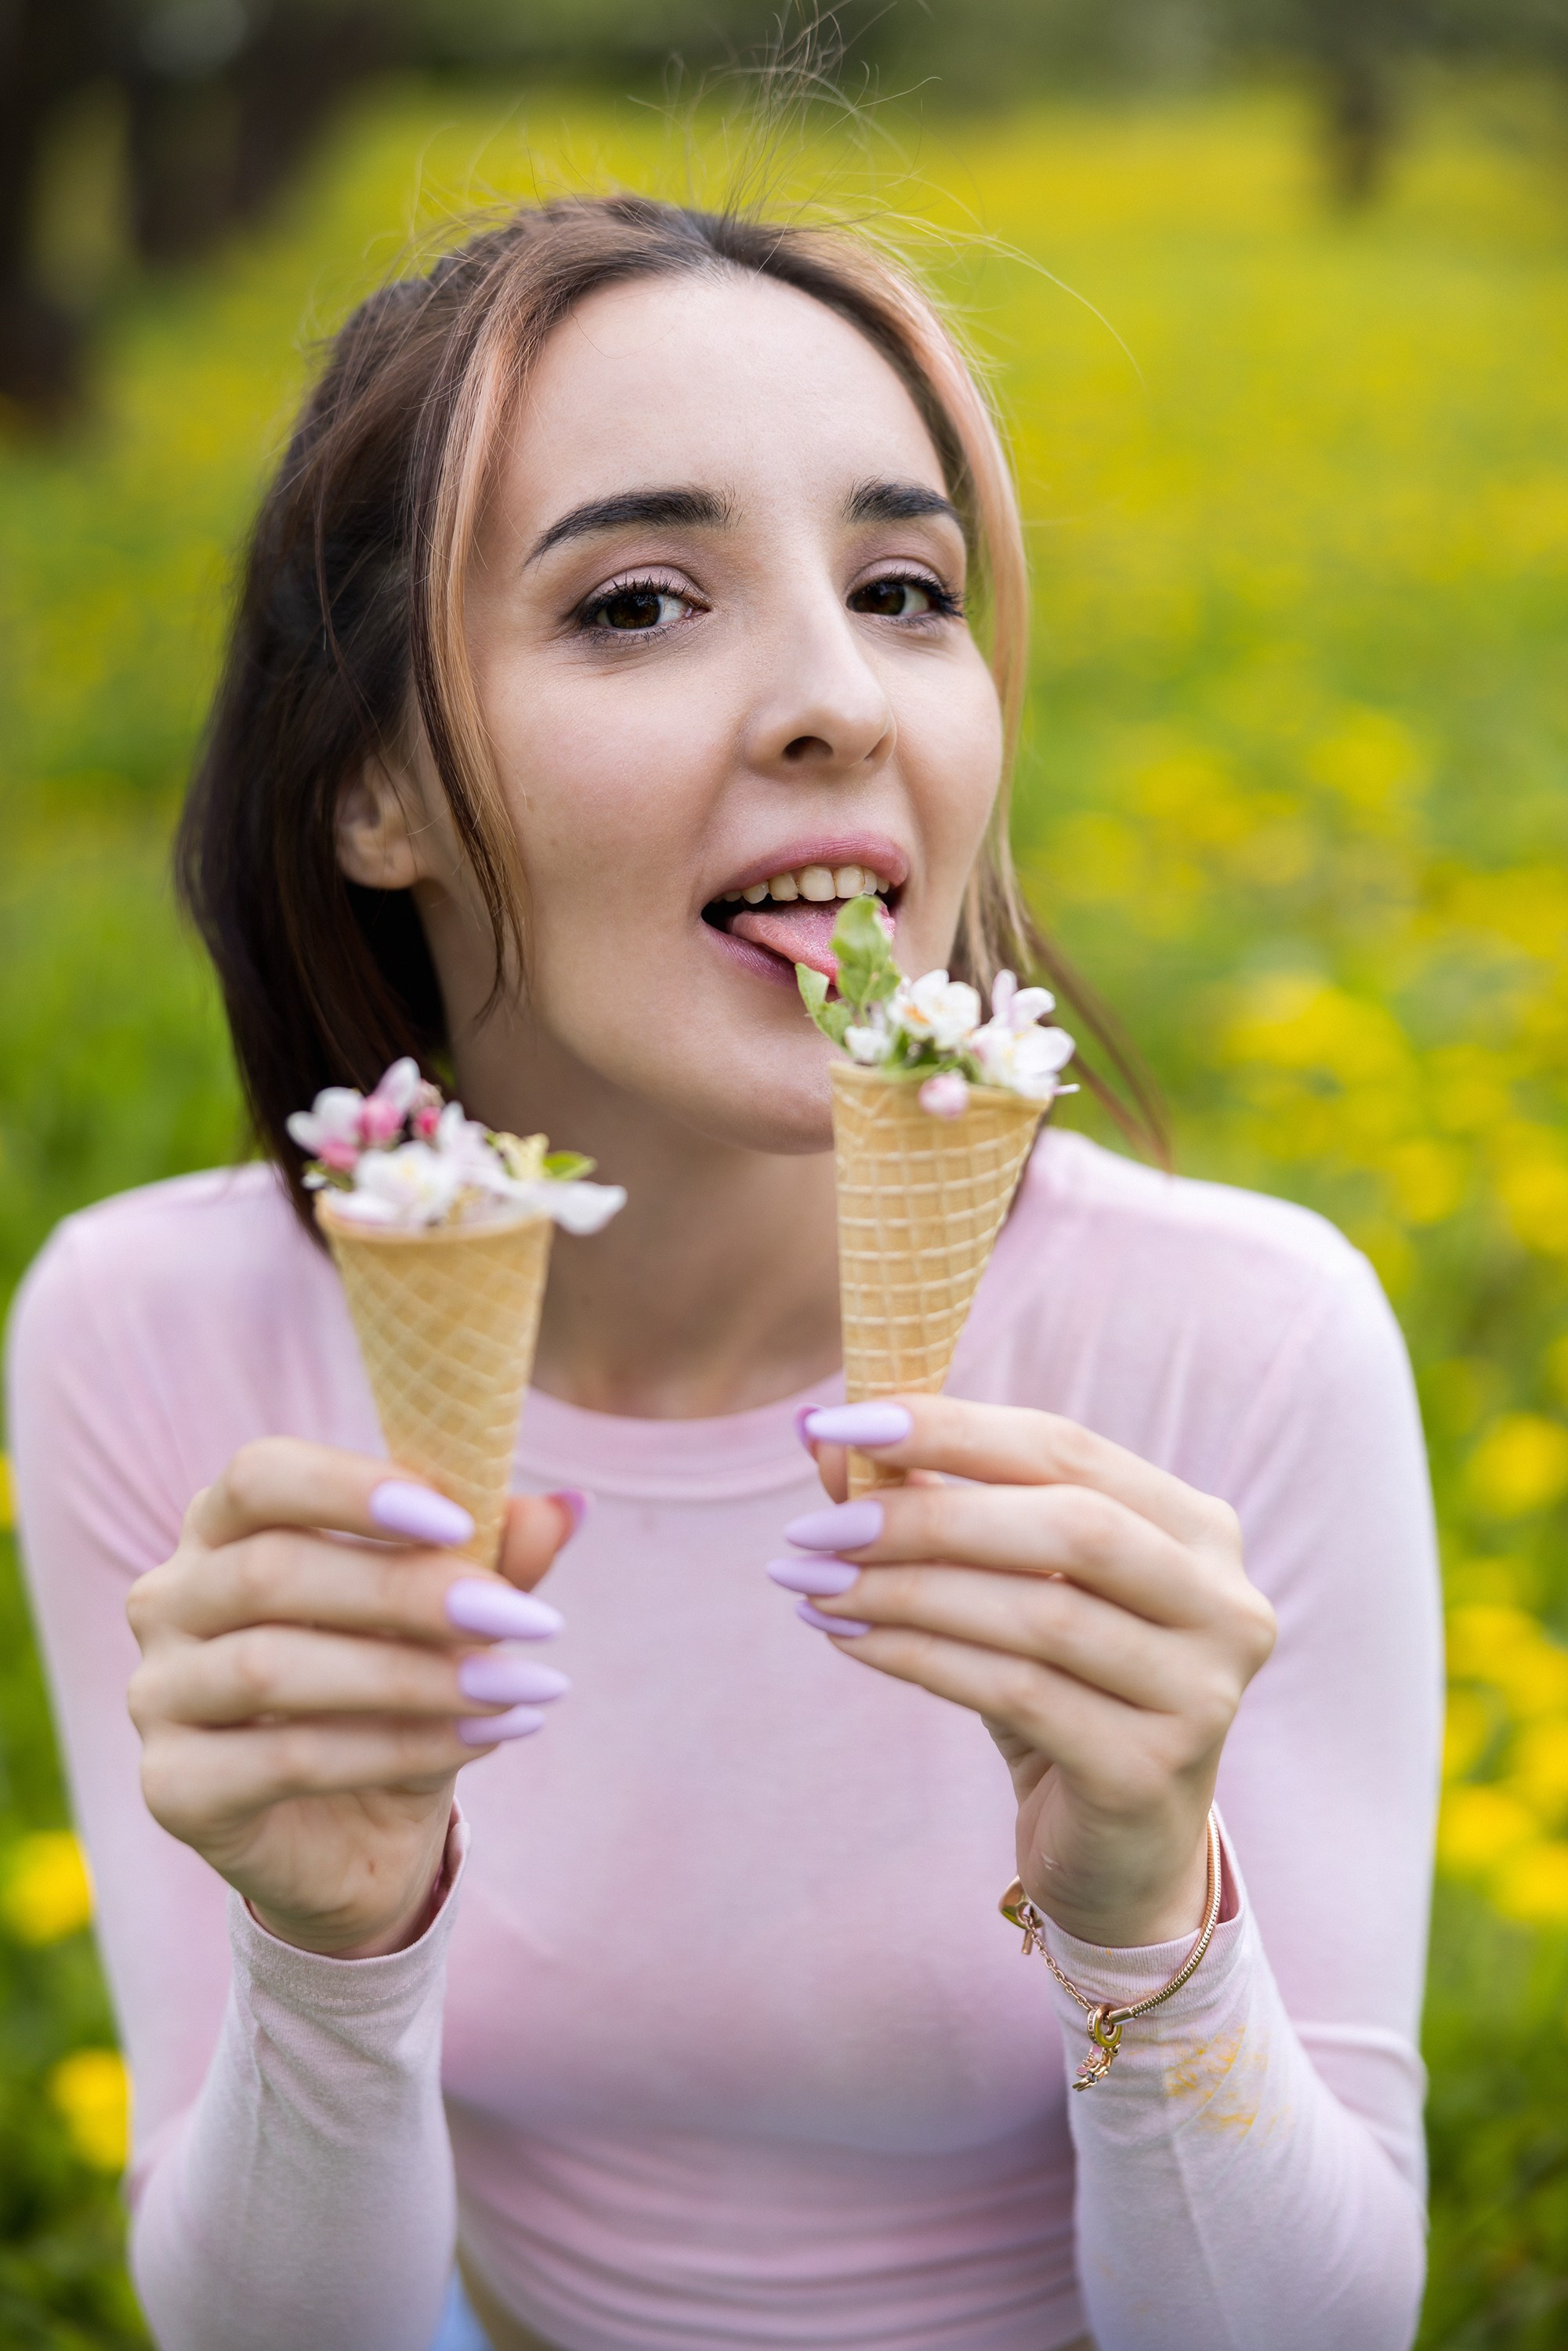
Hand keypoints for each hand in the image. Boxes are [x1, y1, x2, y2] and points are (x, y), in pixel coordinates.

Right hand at [127, 1441, 577, 1957]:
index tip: (460, 1521)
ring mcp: (157, 1696)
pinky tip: (481, 1739)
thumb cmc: (395, 1686)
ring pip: (274, 1669)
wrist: (358, 1834)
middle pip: (273, 1572)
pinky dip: (395, 1747)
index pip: (260, 1475)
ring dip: (414, 1677)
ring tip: (520, 1687)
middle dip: (411, 1594)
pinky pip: (286, 1758)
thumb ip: (494, 1558)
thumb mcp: (453, 1617)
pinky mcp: (173, 1789)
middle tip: (525, 1620)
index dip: (354, 1488)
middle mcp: (169, 1598)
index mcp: (224, 1525)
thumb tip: (565, 1508)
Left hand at [776, 1398, 1275, 1947]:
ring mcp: (1200, 1692)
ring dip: (907, 1592)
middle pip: (1070, 1526)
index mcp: (1196, 1529)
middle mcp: (1222, 1602)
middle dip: (928, 1517)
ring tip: (814, 1583)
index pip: (1067, 1448)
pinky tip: (851, 1641)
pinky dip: (921, 1658)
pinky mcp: (1150, 1771)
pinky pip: (1018, 1694)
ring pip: (1040, 1616)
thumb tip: (827, 1436)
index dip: (951, 1427)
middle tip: (817, 1527)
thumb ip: (931, 1502)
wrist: (1119, 1851)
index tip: (841, 1421)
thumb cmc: (1059, 1689)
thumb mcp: (1003, 1586)